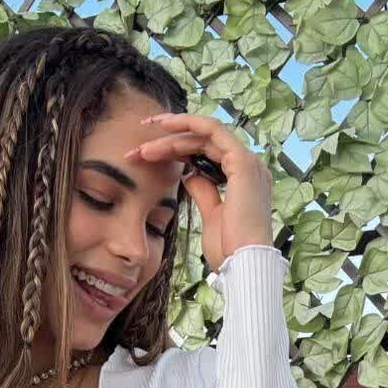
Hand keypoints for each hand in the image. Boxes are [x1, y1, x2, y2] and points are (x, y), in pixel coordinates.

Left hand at [125, 112, 273, 271]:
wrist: (242, 263)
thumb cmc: (229, 249)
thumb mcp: (210, 215)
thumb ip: (203, 191)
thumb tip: (189, 176)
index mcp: (243, 179)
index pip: (207, 153)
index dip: (177, 151)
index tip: (148, 156)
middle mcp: (248, 165)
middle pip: (203, 142)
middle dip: (169, 142)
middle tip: (138, 150)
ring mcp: (247, 161)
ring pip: (204, 134)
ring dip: (172, 136)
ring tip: (143, 146)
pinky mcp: (242, 161)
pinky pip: (212, 130)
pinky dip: (189, 123)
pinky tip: (165, 126)